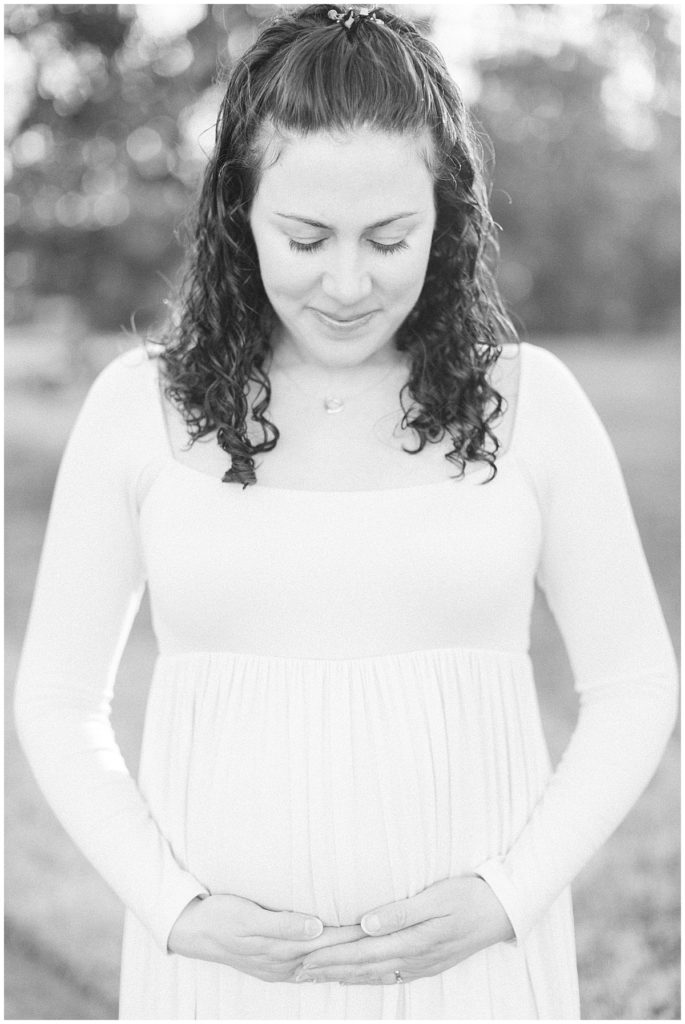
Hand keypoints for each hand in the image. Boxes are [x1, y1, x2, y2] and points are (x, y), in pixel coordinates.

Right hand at [167, 894, 364, 982]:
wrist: (193, 930)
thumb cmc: (220, 916)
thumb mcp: (247, 917)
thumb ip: (282, 924)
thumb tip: (316, 928)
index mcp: (281, 950)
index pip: (329, 942)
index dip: (356, 935)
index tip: (383, 928)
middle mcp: (286, 964)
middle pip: (332, 958)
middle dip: (362, 953)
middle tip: (394, 944)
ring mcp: (282, 968)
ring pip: (326, 966)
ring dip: (353, 965)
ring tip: (382, 962)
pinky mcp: (278, 966)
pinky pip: (314, 969)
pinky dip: (335, 967)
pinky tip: (347, 967)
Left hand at [294, 875, 514, 984]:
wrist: (503, 912)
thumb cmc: (469, 896)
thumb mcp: (437, 897)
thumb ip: (401, 912)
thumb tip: (367, 924)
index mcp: (412, 941)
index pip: (361, 951)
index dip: (331, 956)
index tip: (305, 958)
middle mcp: (413, 958)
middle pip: (362, 967)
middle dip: (329, 970)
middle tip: (298, 972)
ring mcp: (420, 965)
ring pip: (373, 974)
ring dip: (343, 976)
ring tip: (317, 977)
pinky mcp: (427, 964)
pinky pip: (389, 975)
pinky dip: (367, 979)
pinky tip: (355, 979)